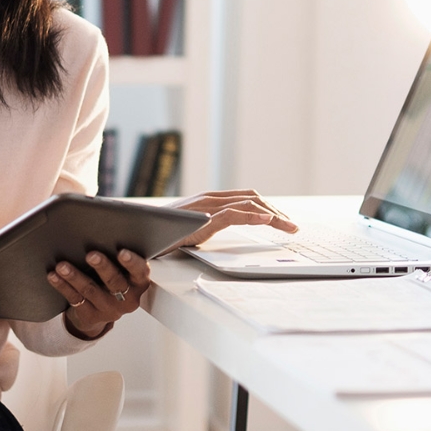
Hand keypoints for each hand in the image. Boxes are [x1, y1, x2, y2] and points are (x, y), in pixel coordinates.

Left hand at [47, 248, 150, 338]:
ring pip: (90, 290)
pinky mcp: (91, 315)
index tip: (122, 252)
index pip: (140, 272)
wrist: (102, 310)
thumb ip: (119, 254)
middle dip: (102, 267)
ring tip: (63, 266)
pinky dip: (63, 286)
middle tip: (91, 255)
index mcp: (139, 283)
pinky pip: (75, 299)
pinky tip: (54, 276)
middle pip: (114, 281)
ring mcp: (108, 309)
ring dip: (75, 276)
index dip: (132, 263)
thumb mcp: (124, 270)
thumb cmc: (114, 279)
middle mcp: (127, 298)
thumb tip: (105, 227)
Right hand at [166, 189, 297, 249]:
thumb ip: (206, 224)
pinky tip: (268, 222)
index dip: (268, 208)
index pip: (247, 198)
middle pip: (253, 199)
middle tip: (292, 227)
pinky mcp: (202, 218)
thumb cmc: (161, 232)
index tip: (283, 222)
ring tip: (289, 228)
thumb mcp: (190, 227)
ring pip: (249, 204)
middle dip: (277, 212)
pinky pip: (234, 214)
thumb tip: (218, 231)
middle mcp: (210, 198)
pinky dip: (254, 217)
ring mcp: (207, 207)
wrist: (138, 233)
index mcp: (209, 200)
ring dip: (274, 216)